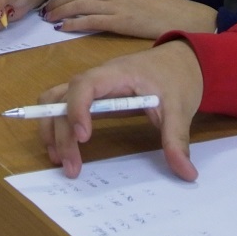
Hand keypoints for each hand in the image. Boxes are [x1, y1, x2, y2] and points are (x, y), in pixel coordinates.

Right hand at [39, 40, 202, 180]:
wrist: (180, 61)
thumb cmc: (176, 78)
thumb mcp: (180, 108)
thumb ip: (177, 139)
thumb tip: (186, 173)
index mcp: (116, 73)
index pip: (84, 85)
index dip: (77, 109)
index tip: (84, 138)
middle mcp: (96, 77)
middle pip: (62, 98)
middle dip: (61, 133)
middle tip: (71, 167)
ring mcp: (91, 86)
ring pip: (54, 100)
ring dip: (50, 128)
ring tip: (58, 159)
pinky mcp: (91, 96)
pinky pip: (62, 104)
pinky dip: (55, 124)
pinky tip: (62, 147)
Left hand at [44, 0, 218, 39]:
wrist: (186, 18)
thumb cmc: (165, 12)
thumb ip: (120, 1)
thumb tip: (102, 10)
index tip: (56, 2)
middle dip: (60, 2)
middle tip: (45, 10)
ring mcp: (119, 4)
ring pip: (81, 5)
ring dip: (62, 11)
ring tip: (49, 19)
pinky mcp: (122, 20)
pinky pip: (92, 20)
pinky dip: (75, 22)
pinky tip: (63, 27)